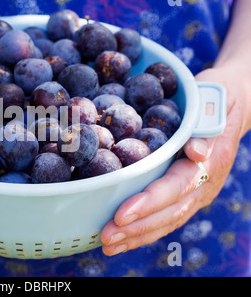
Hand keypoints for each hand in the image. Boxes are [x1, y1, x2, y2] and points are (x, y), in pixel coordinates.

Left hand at [100, 66, 249, 255]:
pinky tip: (122, 240)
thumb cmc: (219, 97)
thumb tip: (196, 151)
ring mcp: (197, 193)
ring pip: (167, 222)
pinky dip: (144, 232)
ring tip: (108, 245)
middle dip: (137, 228)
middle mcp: (205, 184)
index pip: (176, 187)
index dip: (149, 203)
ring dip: (137, 236)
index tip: (121, 214)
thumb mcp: (216, 99)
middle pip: (169, 213)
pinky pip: (166, 219)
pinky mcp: (187, 196)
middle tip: (106, 236)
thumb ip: (206, 124)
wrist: (235, 105)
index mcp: (210, 163)